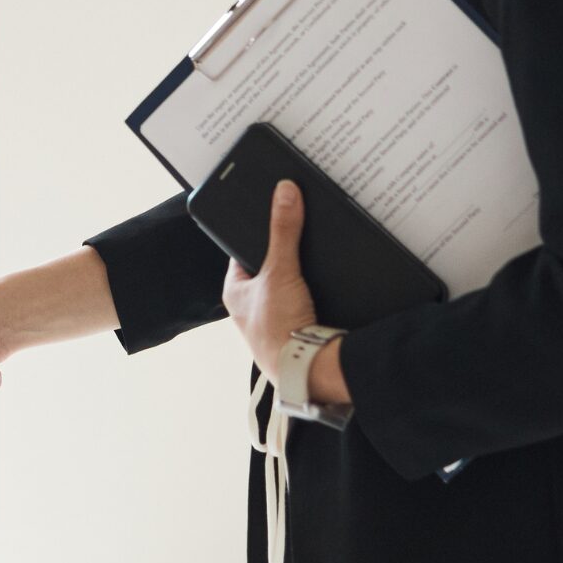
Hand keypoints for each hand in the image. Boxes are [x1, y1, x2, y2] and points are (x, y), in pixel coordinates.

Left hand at [221, 179, 318, 367]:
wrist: (306, 371)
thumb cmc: (279, 327)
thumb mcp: (280, 271)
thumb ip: (283, 231)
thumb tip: (284, 191)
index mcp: (235, 291)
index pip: (243, 250)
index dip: (258, 231)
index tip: (274, 211)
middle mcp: (251, 305)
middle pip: (269, 265)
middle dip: (285, 249)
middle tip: (302, 225)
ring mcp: (275, 317)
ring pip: (289, 282)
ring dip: (303, 270)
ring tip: (318, 249)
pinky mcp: (297, 327)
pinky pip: (306, 299)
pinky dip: (315, 288)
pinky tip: (328, 278)